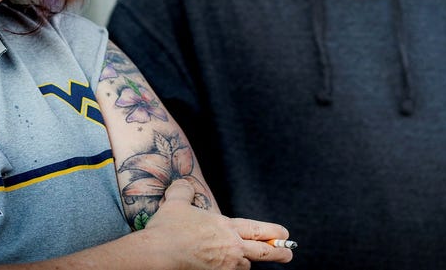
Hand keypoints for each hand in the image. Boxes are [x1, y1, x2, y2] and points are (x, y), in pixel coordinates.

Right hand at [143, 180, 293, 268]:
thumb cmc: (167, 228)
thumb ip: (184, 191)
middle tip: (288, 254)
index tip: (284, 234)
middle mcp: (232, 249)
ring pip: (244, 267)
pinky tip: (219, 267)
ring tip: (237, 258)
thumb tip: (184, 184)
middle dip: (281, 253)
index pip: (260, 230)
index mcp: (227, 228)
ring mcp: (225, 267)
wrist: (157, 253)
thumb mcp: (175, 203)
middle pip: (265, 253)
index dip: (275, 232)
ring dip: (243, 263)